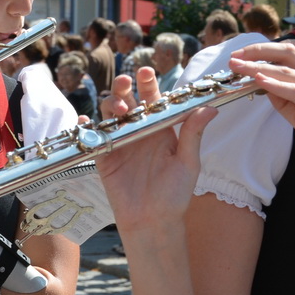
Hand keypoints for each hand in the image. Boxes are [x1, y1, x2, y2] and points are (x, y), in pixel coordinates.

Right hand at [92, 68, 217, 232]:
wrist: (153, 222)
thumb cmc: (175, 194)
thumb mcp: (188, 163)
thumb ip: (193, 134)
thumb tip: (210, 108)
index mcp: (160, 129)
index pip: (153, 100)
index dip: (149, 84)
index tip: (147, 73)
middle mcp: (139, 132)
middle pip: (128, 101)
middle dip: (124, 88)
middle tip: (126, 82)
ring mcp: (120, 143)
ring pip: (110, 115)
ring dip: (109, 104)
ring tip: (117, 107)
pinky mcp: (104, 157)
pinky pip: (93, 138)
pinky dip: (86, 127)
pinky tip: (85, 119)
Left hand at [228, 40, 294, 178]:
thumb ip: (286, 102)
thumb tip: (265, 88)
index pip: (289, 55)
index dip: (264, 52)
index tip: (242, 56)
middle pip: (287, 52)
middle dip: (258, 51)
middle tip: (235, 56)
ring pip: (288, 69)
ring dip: (259, 66)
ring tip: (239, 66)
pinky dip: (276, 84)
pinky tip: (259, 80)